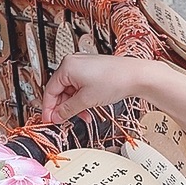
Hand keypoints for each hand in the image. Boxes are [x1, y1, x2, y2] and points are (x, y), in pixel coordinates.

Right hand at [40, 53, 154, 120]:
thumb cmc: (115, 80)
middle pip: (59, 90)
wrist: (136, 76)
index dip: (48, 108)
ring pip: (70, 90)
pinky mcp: (91, 70)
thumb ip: (67, 110)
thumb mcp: (86, 100)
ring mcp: (82, 66)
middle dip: (63, 108)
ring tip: (83, 115)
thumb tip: (57, 116)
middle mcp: (72, 63)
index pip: (50, 91)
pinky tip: (87, 108)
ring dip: (74, 105)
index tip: (49, 120)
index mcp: (67, 67)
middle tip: (64, 121)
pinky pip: (79, 87)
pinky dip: (81, 99)